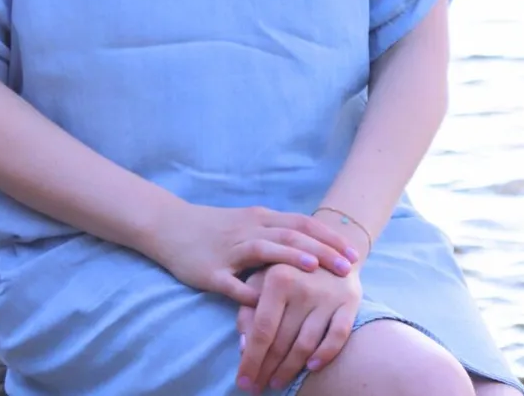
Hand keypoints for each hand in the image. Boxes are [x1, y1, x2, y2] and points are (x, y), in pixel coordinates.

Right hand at [149, 202, 358, 304]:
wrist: (170, 226)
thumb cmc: (214, 228)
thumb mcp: (248, 224)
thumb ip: (275, 232)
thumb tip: (311, 247)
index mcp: (260, 219)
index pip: (301, 224)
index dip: (328, 238)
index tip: (353, 253)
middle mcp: (249, 230)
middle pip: (291, 235)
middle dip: (322, 250)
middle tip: (348, 267)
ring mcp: (230, 249)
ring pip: (265, 250)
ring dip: (292, 258)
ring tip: (315, 269)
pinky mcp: (211, 271)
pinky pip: (232, 283)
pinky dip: (249, 293)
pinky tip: (266, 304)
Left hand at [236, 263, 361, 391]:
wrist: (328, 246)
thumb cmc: (287, 269)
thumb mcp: (260, 280)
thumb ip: (248, 308)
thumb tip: (243, 345)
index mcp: (278, 277)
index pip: (262, 329)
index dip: (251, 359)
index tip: (242, 382)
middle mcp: (303, 286)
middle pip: (282, 340)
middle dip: (266, 369)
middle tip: (256, 388)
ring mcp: (328, 295)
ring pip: (306, 344)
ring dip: (290, 369)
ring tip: (277, 383)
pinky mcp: (350, 301)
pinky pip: (338, 336)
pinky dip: (325, 354)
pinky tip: (311, 368)